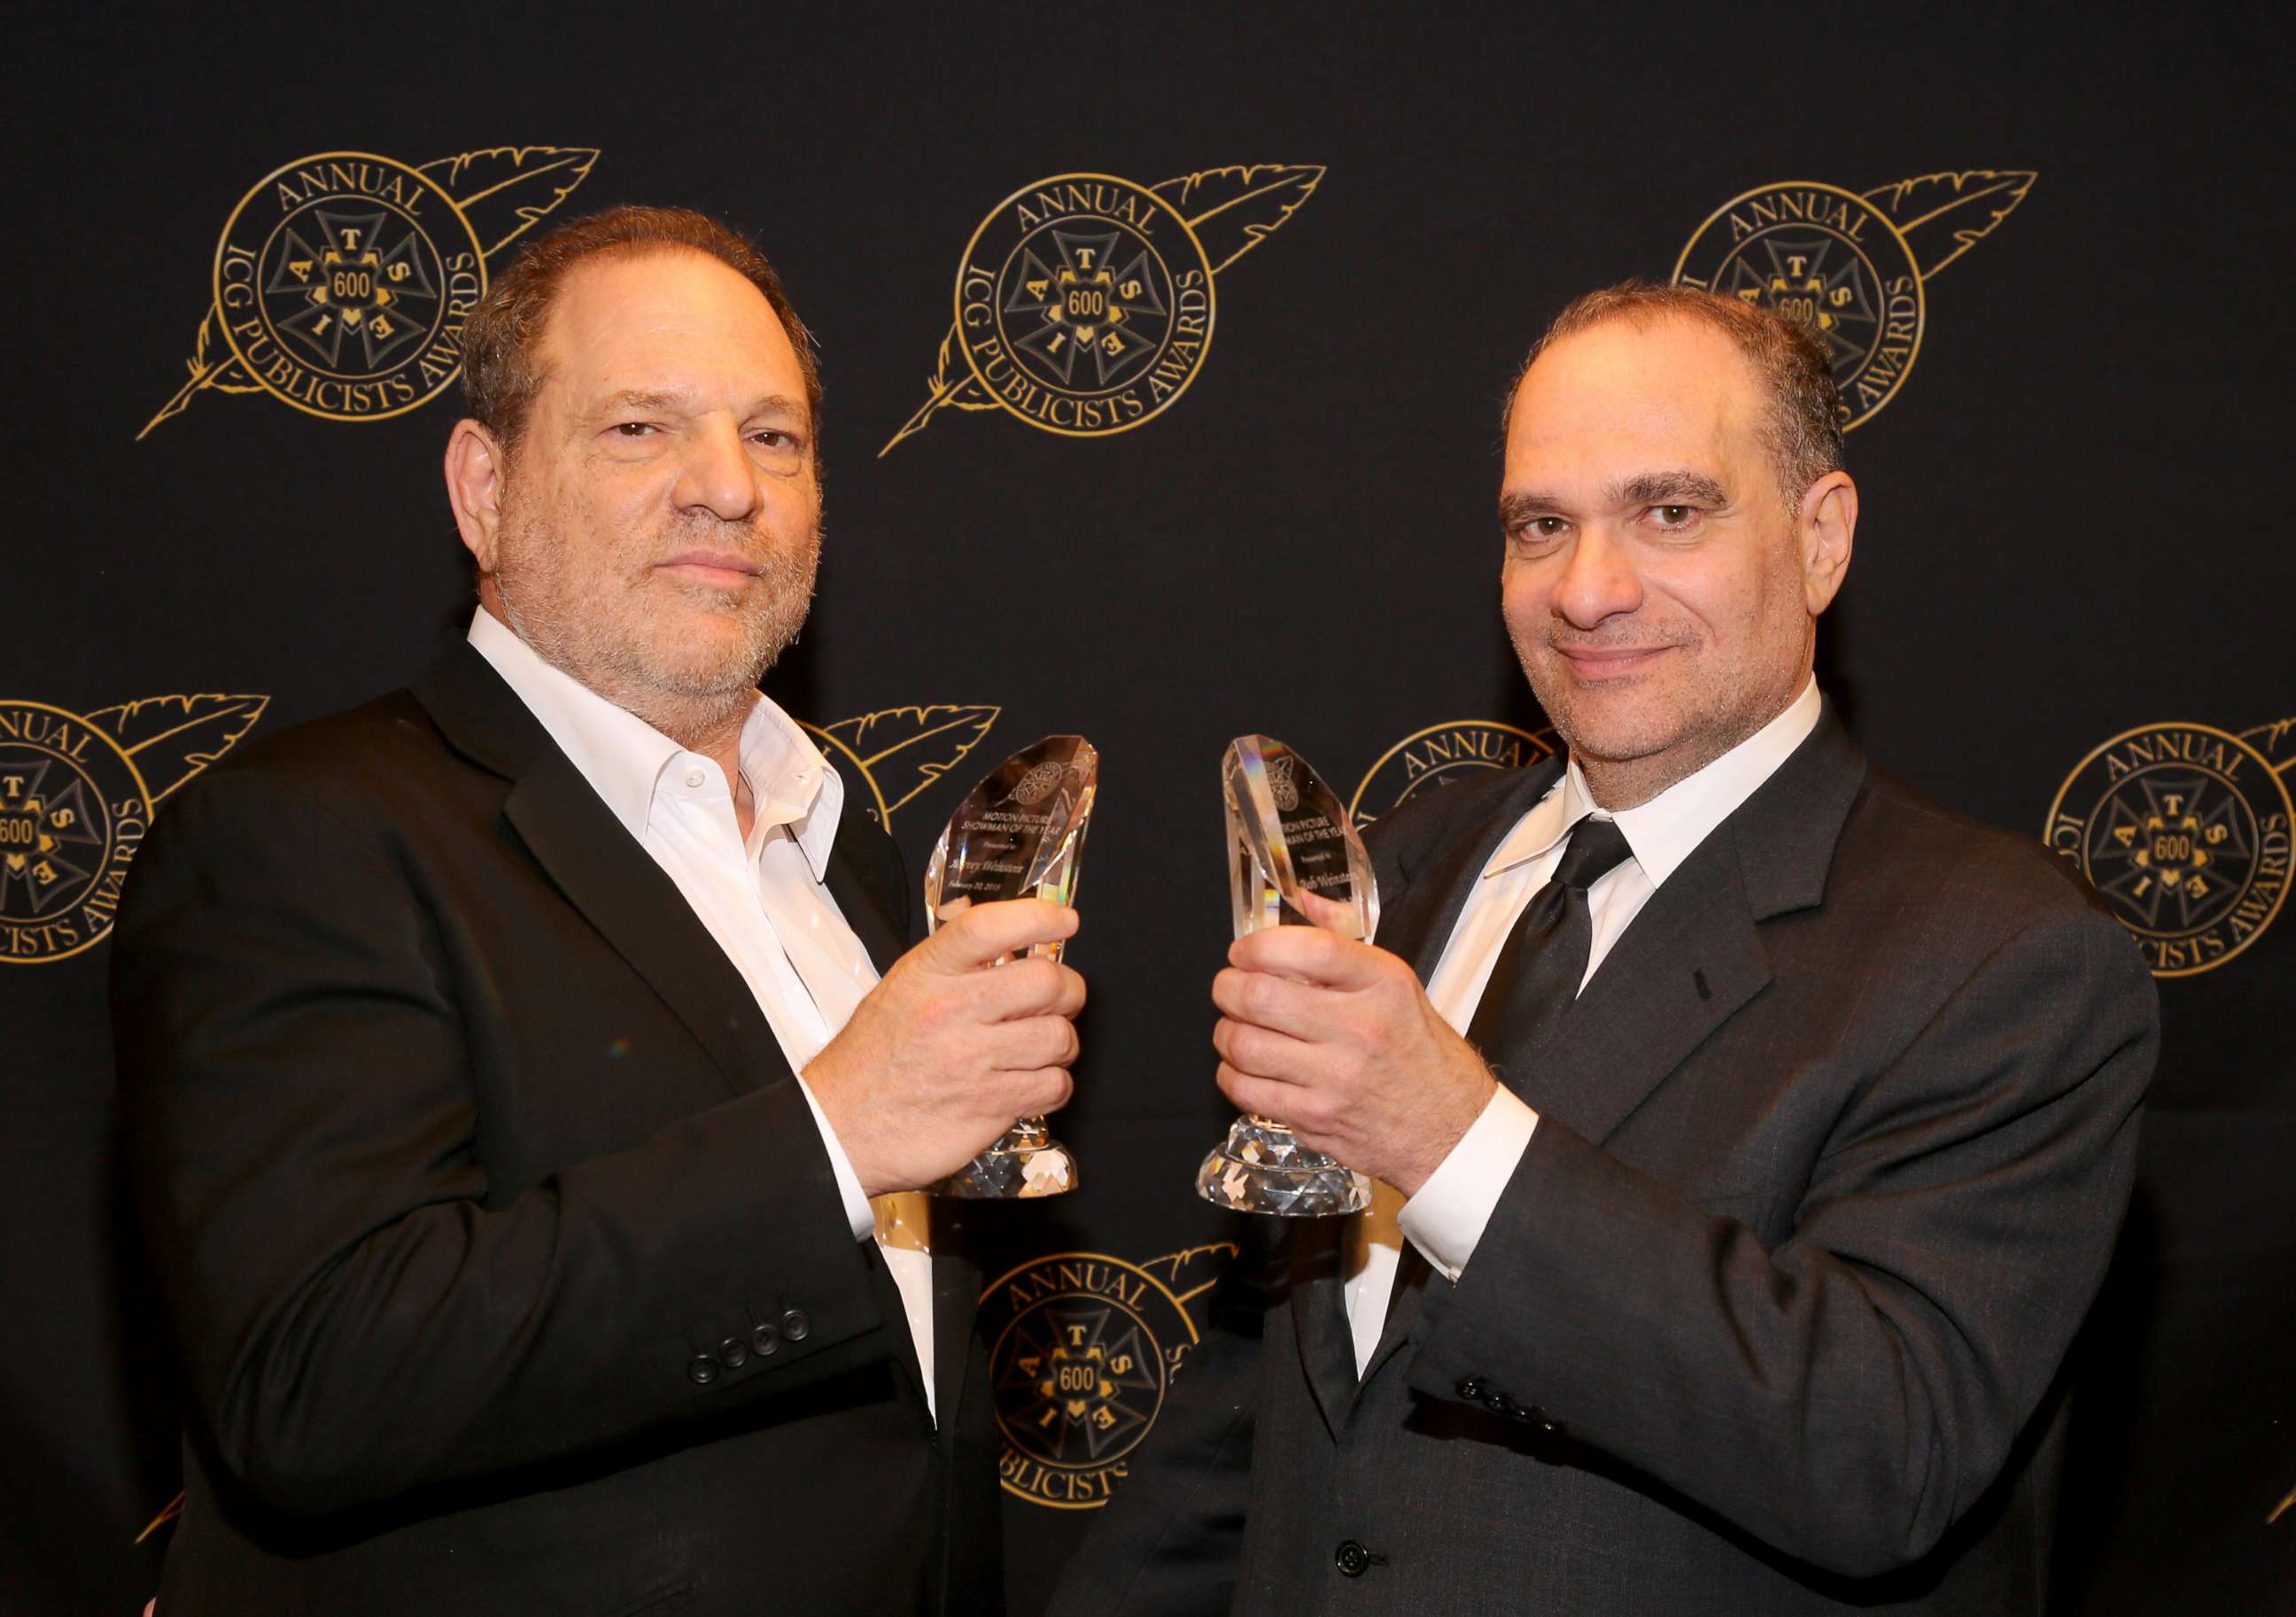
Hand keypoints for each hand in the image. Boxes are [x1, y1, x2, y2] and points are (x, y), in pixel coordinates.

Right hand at [805, 898, 1084, 1195]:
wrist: (839, 1128)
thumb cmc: (872, 1060)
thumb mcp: (901, 990)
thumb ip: (954, 967)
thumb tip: (1014, 948)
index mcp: (927, 974)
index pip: (989, 927)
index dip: (1038, 916)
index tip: (1065, 920)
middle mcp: (951, 1011)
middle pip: (1046, 982)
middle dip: (1068, 991)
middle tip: (1059, 1001)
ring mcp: (971, 1061)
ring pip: (1058, 1037)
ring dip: (1062, 1044)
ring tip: (1042, 1049)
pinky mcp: (987, 1106)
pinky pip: (1053, 1086)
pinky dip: (1054, 1085)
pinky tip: (1035, 1084)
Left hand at [1211, 925, 1493, 1195]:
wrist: (1448, 1127)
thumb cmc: (1417, 1051)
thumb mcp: (1397, 984)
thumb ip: (1344, 940)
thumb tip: (1303, 900)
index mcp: (1383, 985)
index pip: (1308, 949)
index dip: (1259, 945)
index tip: (1244, 951)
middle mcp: (1360, 1028)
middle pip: (1261, 997)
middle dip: (1228, 987)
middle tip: (1229, 987)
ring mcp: (1336, 1078)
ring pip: (1244, 1045)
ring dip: (1226, 1032)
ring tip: (1236, 1027)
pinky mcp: (1316, 1117)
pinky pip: (1246, 1090)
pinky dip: (1232, 1074)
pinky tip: (1245, 1067)